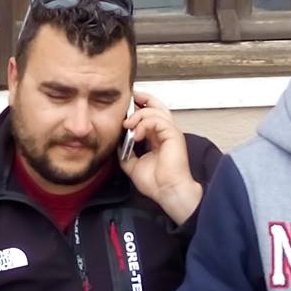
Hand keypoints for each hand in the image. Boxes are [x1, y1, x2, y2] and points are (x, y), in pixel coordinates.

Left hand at [118, 93, 202, 223]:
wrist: (167, 192)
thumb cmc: (156, 182)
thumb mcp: (132, 164)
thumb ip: (125, 151)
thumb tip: (116, 142)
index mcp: (157, 137)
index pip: (150, 114)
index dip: (138, 107)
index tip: (124, 108)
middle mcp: (165, 132)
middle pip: (157, 105)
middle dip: (142, 99)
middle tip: (129, 100)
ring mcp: (170, 133)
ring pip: (156, 110)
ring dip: (138, 115)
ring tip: (128, 125)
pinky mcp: (173, 135)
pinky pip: (158, 120)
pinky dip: (144, 124)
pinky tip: (137, 135)